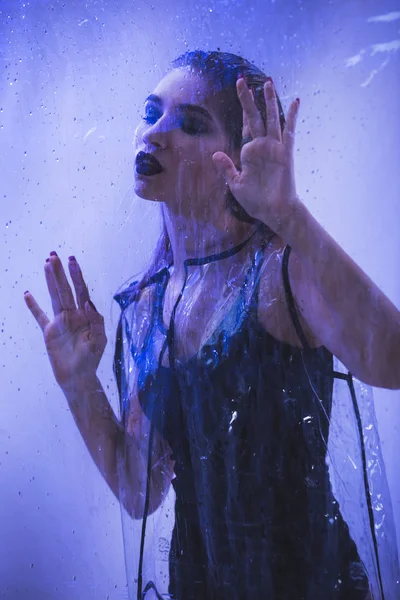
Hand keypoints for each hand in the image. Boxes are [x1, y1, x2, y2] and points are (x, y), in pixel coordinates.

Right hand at [24, 253, 106, 389]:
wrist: (78, 377)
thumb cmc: (91, 359)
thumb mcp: (99, 340)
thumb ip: (96, 320)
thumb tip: (88, 303)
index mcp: (86, 315)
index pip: (81, 291)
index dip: (77, 275)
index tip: (72, 261)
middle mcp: (73, 315)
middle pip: (66, 289)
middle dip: (60, 272)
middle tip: (54, 255)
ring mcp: (60, 322)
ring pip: (54, 297)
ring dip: (50, 281)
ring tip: (46, 264)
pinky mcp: (49, 332)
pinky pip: (39, 316)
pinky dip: (33, 306)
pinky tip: (27, 294)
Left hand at [212, 77, 300, 233]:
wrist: (274, 212)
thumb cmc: (256, 201)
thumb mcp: (235, 184)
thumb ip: (227, 168)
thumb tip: (215, 153)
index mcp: (250, 153)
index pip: (245, 126)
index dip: (242, 110)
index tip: (239, 93)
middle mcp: (262, 147)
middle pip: (255, 117)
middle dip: (248, 99)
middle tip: (241, 79)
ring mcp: (275, 148)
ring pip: (271, 118)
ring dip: (269, 101)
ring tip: (267, 82)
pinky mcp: (286, 153)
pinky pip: (290, 131)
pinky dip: (292, 116)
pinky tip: (295, 101)